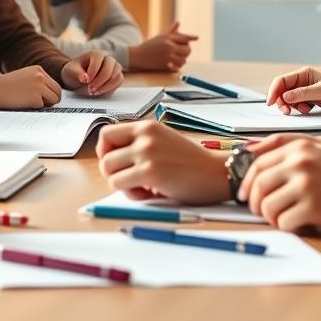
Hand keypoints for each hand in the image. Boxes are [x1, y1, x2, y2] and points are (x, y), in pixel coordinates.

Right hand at [0, 65, 61, 108]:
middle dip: (52, 100)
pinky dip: (35, 107)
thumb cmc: (6, 86)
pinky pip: (42, 106)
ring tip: (30, 102)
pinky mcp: (35, 97)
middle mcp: (41, 76)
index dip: (50, 93)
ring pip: (54, 99)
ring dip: (45, 104)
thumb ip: (38, 81)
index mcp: (39, 69)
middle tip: (40, 103)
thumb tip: (52, 94)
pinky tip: (24, 103)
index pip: (54, 84)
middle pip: (58, 92)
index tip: (43, 98)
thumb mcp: (25, 76)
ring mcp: (39, 86)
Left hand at [61, 50, 123, 95]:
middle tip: (90, 89)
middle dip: (100, 80)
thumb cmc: (74, 72)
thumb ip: (76, 73)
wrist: (77, 80)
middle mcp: (107, 59)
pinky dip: (110, 88)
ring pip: (116, 74)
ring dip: (106, 85)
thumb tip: (85, 78)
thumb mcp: (70, 71)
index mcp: (95, 54)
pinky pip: (119, 81)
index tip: (86, 81)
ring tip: (94, 92)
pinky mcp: (116, 77)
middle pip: (110, 67)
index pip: (99, 58)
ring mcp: (113, 67)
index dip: (93, 70)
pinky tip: (99, 92)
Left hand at [96, 120, 229, 204]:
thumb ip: (139, 145)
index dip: (105, 151)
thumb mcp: (163, 142)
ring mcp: (147, 152)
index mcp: (147, 126)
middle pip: (104, 154)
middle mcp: (145, 135)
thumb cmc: (191, 164)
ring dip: (122, 183)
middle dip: (112, 172)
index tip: (116, 164)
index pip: (107, 134)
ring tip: (143, 187)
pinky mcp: (149, 171)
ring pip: (109, 170)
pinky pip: (119, 184)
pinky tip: (150, 193)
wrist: (216, 173)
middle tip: (129, 180)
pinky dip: (130, 193)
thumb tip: (108, 159)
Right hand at [128, 21, 198, 70]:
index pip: (184, 37)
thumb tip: (178, 22)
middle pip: (187, 49)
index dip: (191, 38)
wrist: (138, 56)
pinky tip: (173, 64)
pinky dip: (177, 66)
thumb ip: (171, 31)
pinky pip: (178, 67)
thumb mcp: (161, 36)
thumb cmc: (150, 46)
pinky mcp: (166, 66)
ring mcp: (168, 57)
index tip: (196, 38)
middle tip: (181, 51)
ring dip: (182, 59)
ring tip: (176, 58)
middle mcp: (169, 46)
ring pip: (184, 60)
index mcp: (168, 38)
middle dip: (186, 51)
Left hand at [240, 137, 320, 232]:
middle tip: (263, 213)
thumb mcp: (317, 151)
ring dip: (273, 218)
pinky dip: (289, 228)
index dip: (247, 182)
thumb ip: (286, 150)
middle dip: (256, 204)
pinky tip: (301, 224)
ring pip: (268, 207)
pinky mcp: (312, 207)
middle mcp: (299, 163)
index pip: (258, 164)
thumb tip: (250, 153)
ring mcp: (305, 185)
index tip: (245, 195)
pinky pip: (284, 223)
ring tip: (286, 218)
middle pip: (258, 186)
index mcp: (298, 148)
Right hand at [266, 66, 320, 113]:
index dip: (274, 91)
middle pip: (282, 91)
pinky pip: (296, 105)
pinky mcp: (309, 100)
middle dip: (282, 101)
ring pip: (288, 99)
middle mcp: (303, 81)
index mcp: (304, 74)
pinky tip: (308, 110)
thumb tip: (284, 97)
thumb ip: (302, 94)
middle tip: (286, 112)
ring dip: (291, 106)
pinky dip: (298, 109)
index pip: (282, 81)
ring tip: (303, 110)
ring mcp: (305, 91)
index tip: (270, 103)